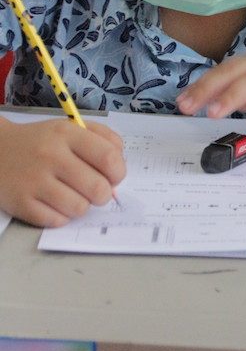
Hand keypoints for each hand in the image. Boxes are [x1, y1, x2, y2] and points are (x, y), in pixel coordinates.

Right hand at [0, 118, 125, 227]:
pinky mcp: (21, 204)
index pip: (109, 157)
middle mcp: (51, 156)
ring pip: (79, 208)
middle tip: (95, 189)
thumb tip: (120, 169)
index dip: (119, 172)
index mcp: (67, 134)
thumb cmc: (41, 141)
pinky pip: (57, 221)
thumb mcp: (70, 128)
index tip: (115, 176)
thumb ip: (103, 140)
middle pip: (98, 188)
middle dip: (103, 194)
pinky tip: (55, 203)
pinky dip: (62, 216)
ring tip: (73, 195)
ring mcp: (34, 181)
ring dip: (82, 205)